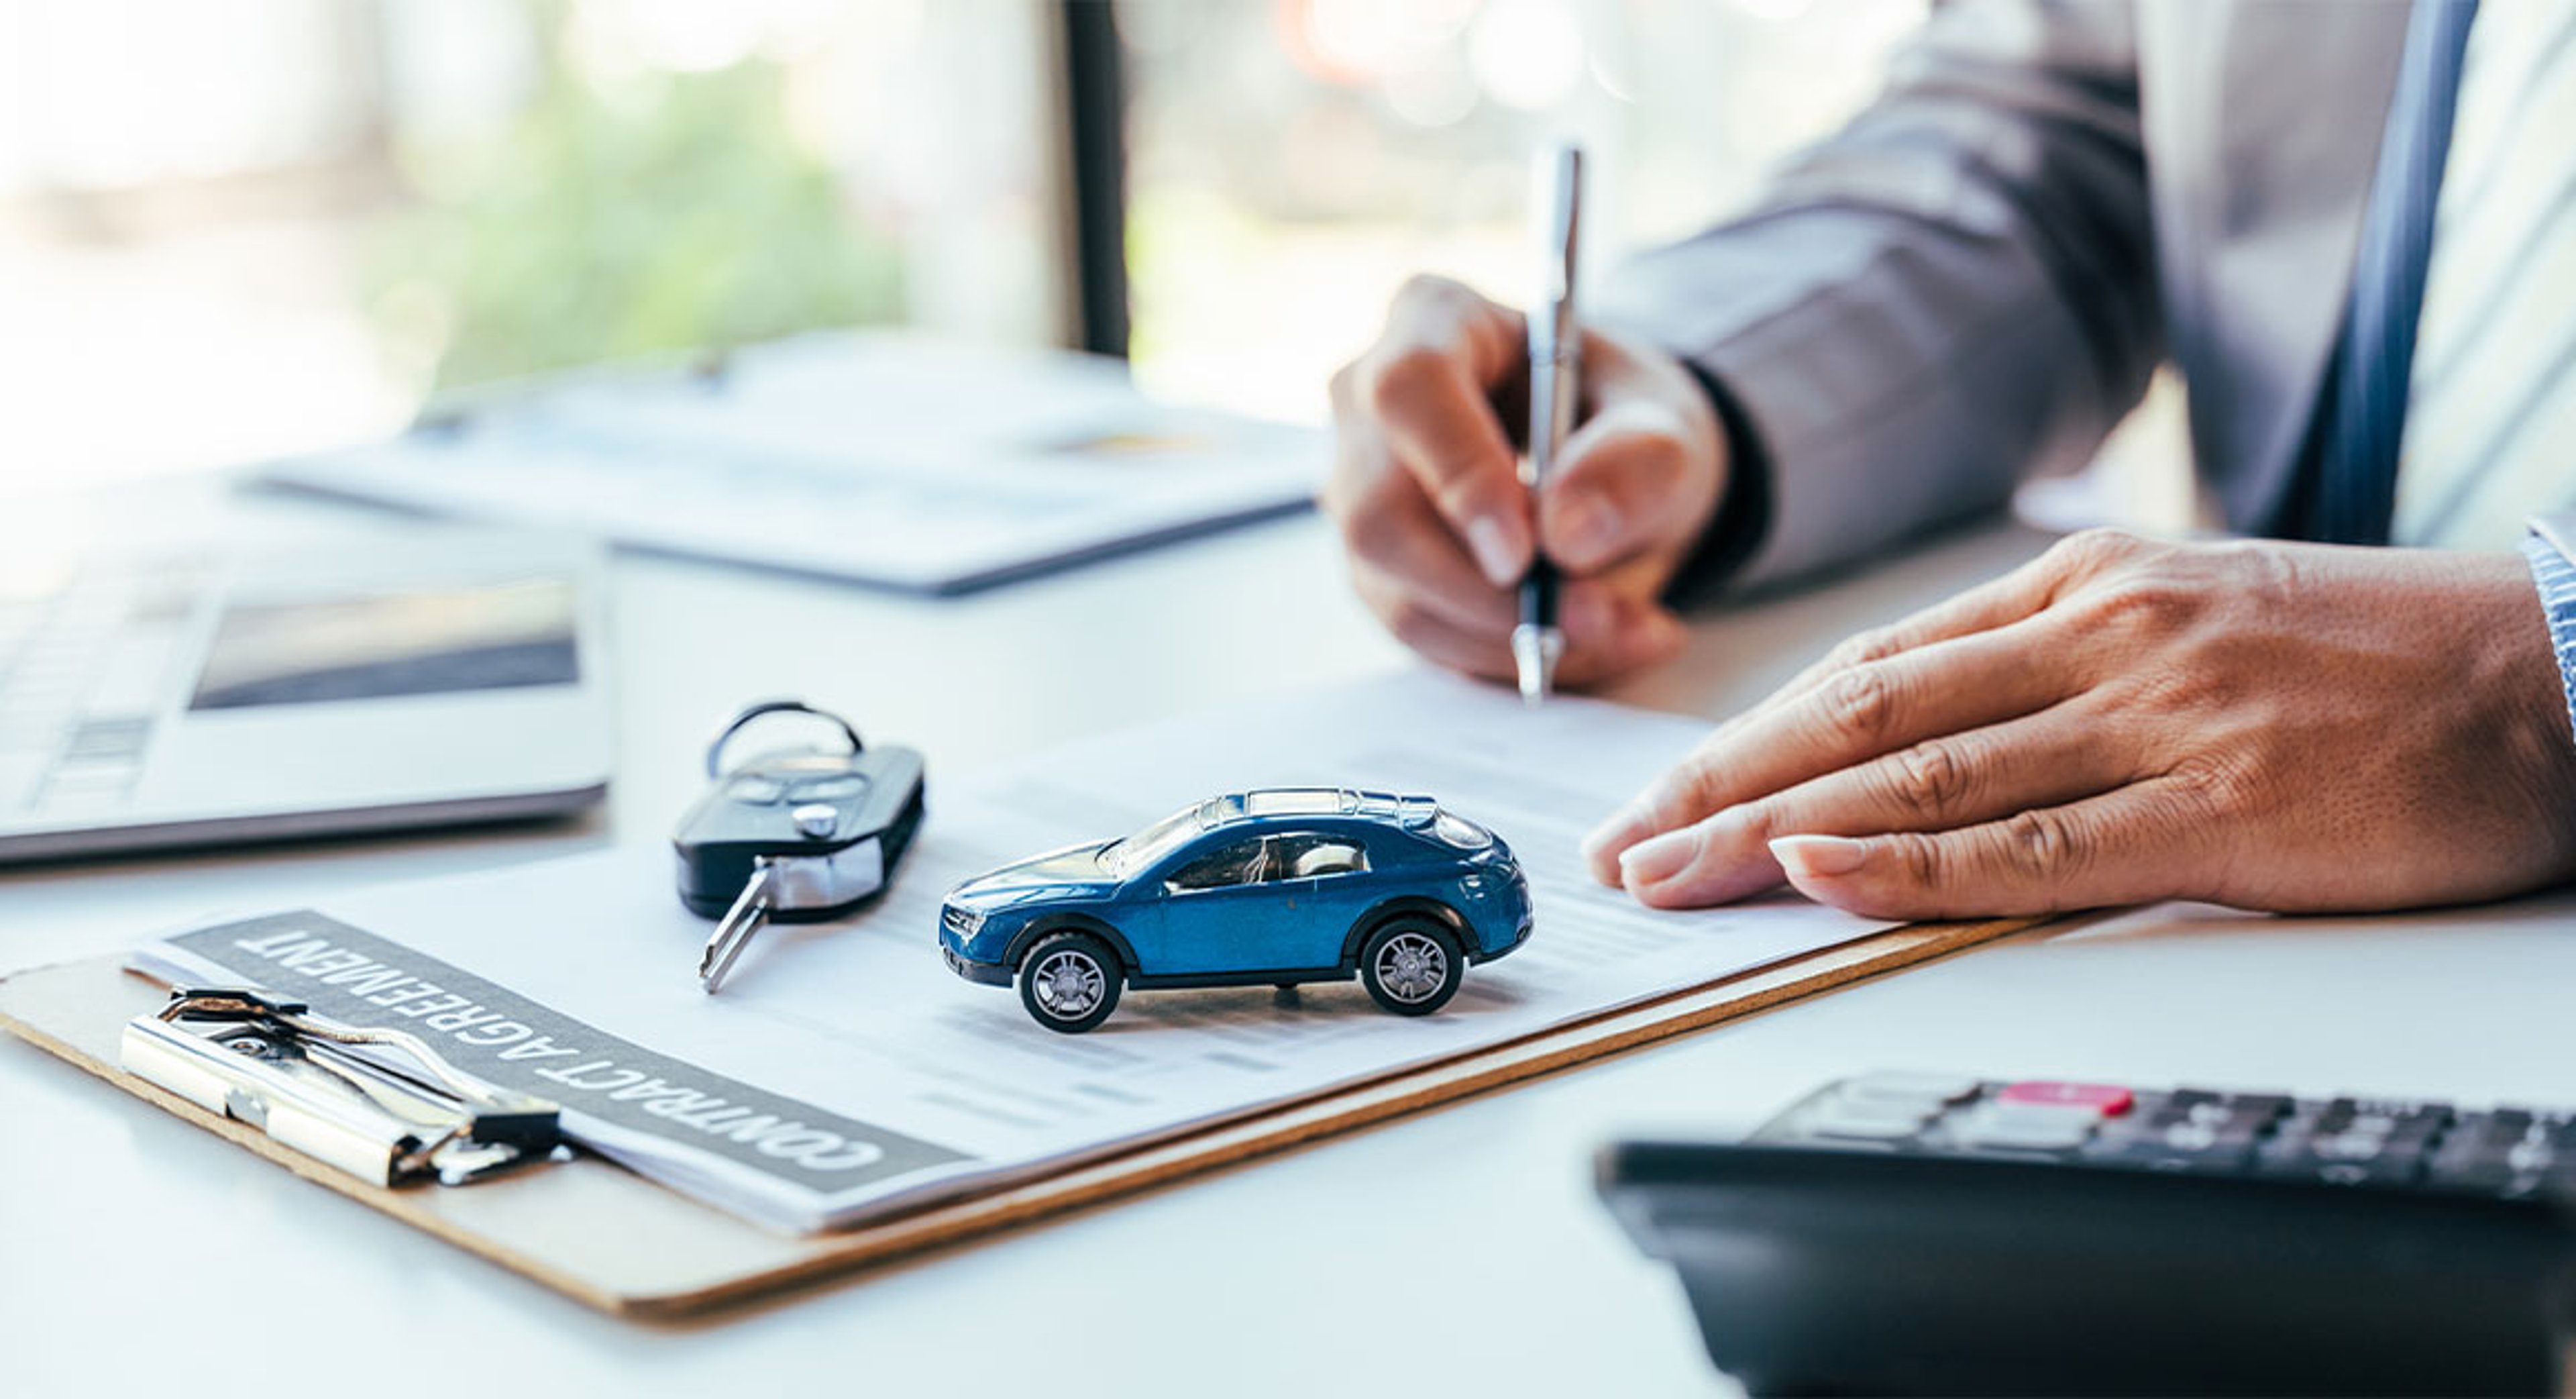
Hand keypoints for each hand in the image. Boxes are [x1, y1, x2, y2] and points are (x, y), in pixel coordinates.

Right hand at [1324, 275, 1727, 687]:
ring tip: (1625, 631)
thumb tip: (1566, 535)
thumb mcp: (1666, 428)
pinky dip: (1509, 658)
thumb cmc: (1629, 426)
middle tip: (1597, 617)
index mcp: (1434, 321)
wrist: (1616, 477)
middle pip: (1380, 512)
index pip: (1410, 390)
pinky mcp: (1377, 570)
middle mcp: (1368, 404)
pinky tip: (1588, 644)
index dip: (1458, 475)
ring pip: (1399, 592)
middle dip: (1490, 591)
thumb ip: (1634, 464)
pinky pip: (1424, 636)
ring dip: (1514, 636)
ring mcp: (1360, 492)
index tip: (1524, 554)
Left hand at [1580, 529, 2575, 918]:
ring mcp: (2156, 717)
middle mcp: (2099, 637)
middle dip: (1720, 785)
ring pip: (1917, 776)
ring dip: (1772, 830)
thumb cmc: (2379, 658)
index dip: (1747, 734)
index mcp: (2085, 588)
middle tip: (1622, 847)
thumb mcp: (2195, 619)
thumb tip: (1931, 733)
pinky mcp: (2220, 809)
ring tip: (1670, 874)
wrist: (2564, 667)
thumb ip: (2062, 666)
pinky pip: (2029, 845)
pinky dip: (1906, 862)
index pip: (1869, 665)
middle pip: (1859, 715)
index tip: (1661, 789)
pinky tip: (1812, 874)